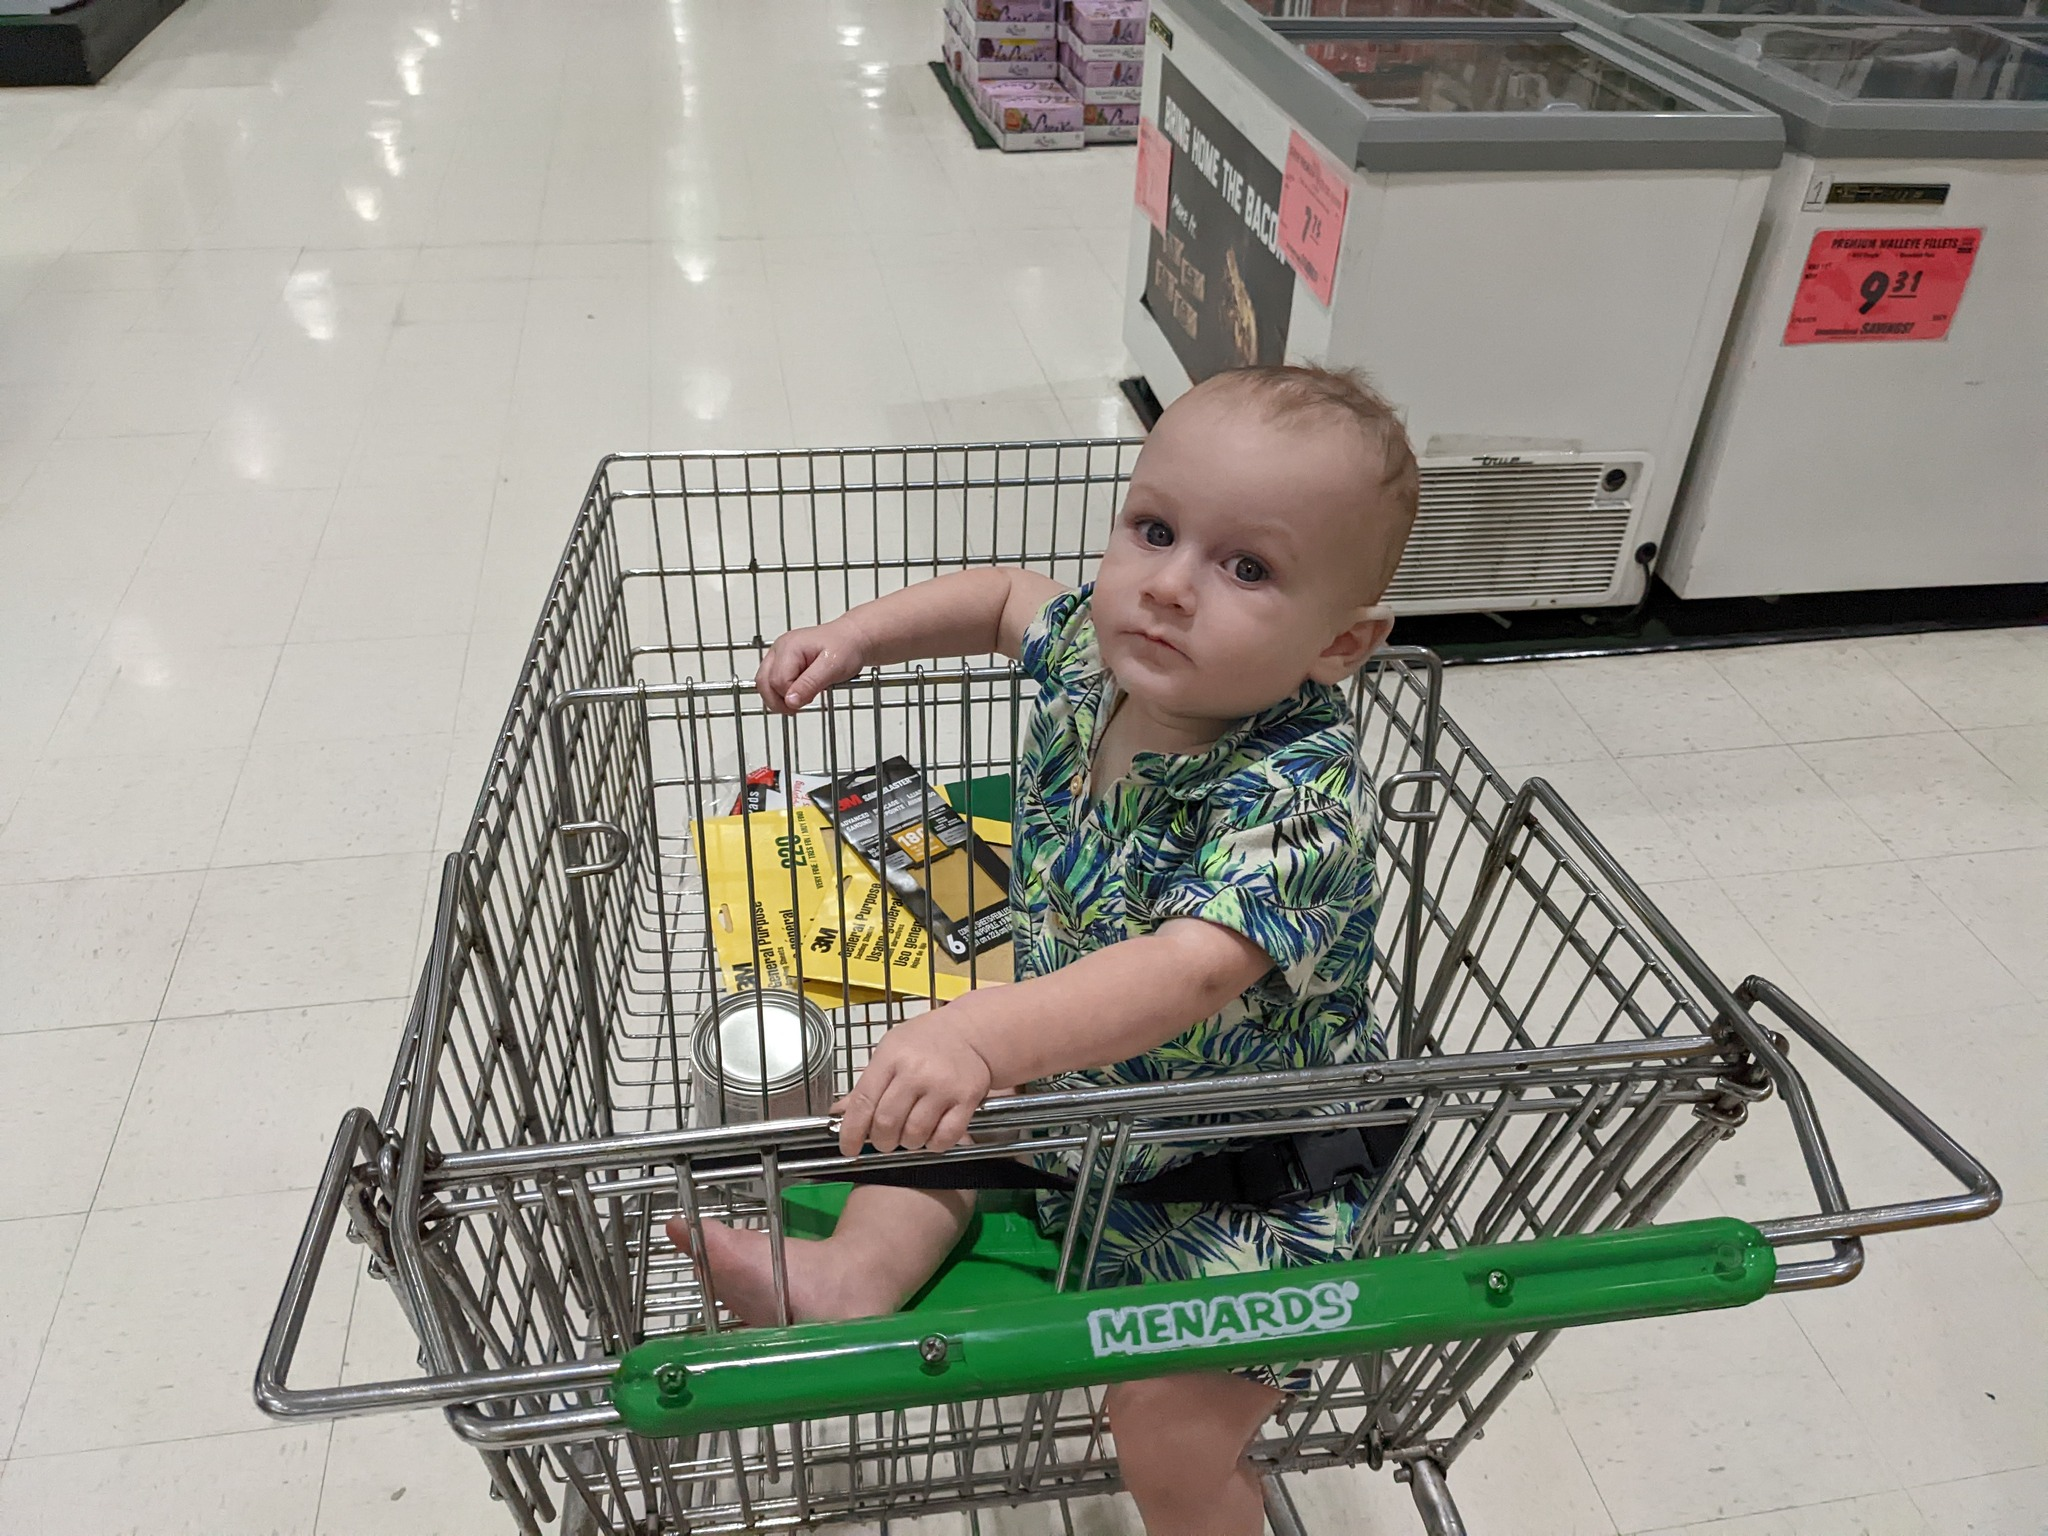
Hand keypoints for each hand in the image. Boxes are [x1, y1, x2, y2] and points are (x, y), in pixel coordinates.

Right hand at [755, 619, 868, 713]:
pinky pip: (772, 681)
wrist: (854, 639)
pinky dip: (781, 692)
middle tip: (796, 710)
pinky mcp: (783, 661)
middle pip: (763, 682)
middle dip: (778, 701)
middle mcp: (780, 649)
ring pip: (764, 683)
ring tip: (798, 703)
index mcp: (790, 647)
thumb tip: (790, 701)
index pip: (778, 681)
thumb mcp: (832, 668)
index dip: (791, 696)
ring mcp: (780, 654)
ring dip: (777, 698)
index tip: (809, 699)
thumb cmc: (846, 647)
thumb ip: (809, 684)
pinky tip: (797, 695)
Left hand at [834, 1012, 992, 1157]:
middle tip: (885, 1139)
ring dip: (908, 1143)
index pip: (863, 1102)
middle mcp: (916, 1072)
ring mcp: (943, 1087)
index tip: (848, 1147)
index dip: (851, 1131)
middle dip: (881, 1141)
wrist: (969, 1032)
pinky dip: (934, 1145)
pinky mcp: (967, 1099)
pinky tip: (931, 1134)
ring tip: (910, 1133)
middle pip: (887, 1123)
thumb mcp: (890, 1051)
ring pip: (915, 1134)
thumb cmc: (925, 1041)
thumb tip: (840, 1114)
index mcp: (891, 1057)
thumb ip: (867, 1084)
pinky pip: (944, 1138)